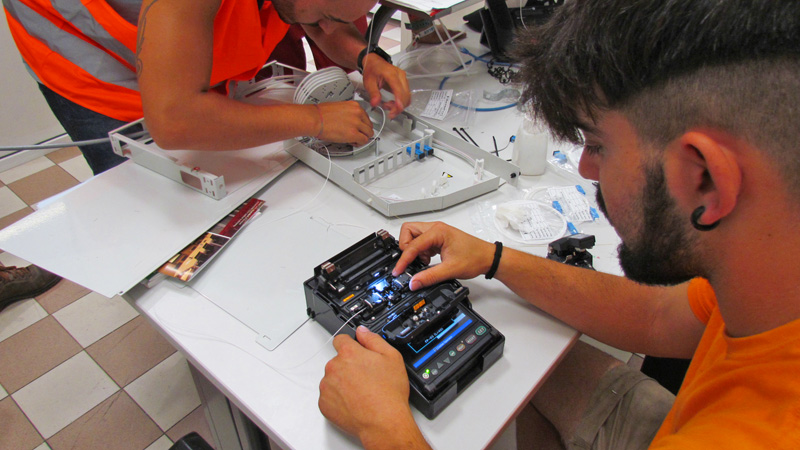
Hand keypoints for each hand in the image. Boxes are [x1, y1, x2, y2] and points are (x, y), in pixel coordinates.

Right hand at [316, 101, 373, 144]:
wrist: (315, 119)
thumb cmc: (321, 114)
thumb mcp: (339, 107)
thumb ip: (348, 113)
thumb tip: (351, 120)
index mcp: (354, 106)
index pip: (366, 117)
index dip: (363, 124)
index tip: (360, 127)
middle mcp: (357, 113)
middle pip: (369, 126)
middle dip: (364, 132)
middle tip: (359, 135)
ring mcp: (356, 123)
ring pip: (368, 134)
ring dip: (363, 138)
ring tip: (355, 139)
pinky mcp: (353, 134)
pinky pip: (363, 141)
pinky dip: (359, 143)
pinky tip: (353, 142)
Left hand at [319, 326, 423, 447]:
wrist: (383, 422)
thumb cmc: (389, 393)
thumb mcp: (391, 357)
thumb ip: (373, 339)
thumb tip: (362, 332)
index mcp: (349, 354)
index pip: (341, 340)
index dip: (351, 345)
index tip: (356, 352)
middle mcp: (334, 367)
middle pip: (337, 361)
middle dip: (348, 366)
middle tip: (365, 377)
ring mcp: (327, 386)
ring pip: (332, 379)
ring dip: (342, 383)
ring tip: (360, 393)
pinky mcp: (324, 404)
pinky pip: (329, 396)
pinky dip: (338, 399)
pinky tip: (353, 402)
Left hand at [361, 54, 409, 118]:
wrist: (374, 62)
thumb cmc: (372, 70)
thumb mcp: (368, 82)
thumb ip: (373, 93)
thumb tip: (375, 104)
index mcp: (391, 74)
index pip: (399, 90)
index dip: (399, 102)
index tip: (396, 111)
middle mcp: (400, 75)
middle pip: (405, 95)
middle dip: (398, 107)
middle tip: (388, 112)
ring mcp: (404, 78)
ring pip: (407, 97)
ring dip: (399, 105)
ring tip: (387, 106)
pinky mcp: (404, 82)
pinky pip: (406, 95)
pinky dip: (400, 102)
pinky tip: (392, 103)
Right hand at [393, 222, 496, 289]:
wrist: (488, 258)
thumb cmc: (475, 258)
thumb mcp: (450, 270)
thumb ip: (429, 277)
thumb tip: (414, 282)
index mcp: (438, 232)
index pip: (413, 244)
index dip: (404, 259)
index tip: (399, 270)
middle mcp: (436, 229)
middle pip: (408, 231)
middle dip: (405, 247)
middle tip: (409, 261)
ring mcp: (436, 233)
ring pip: (413, 235)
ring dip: (413, 250)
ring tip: (423, 262)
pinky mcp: (438, 239)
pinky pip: (421, 242)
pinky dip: (420, 252)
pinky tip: (428, 261)